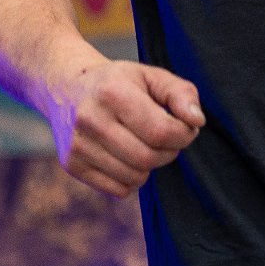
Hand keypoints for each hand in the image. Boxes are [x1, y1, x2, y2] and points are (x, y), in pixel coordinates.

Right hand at [45, 55, 203, 197]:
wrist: (67, 89)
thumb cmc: (120, 82)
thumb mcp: (152, 76)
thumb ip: (181, 93)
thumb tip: (197, 121)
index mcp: (112, 92)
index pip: (161, 131)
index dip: (184, 135)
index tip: (186, 127)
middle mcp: (90, 120)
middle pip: (148, 157)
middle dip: (170, 152)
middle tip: (169, 138)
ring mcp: (77, 145)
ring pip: (134, 177)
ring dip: (152, 166)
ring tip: (148, 145)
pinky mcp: (71, 165)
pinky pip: (117, 189)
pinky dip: (133, 179)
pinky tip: (129, 157)